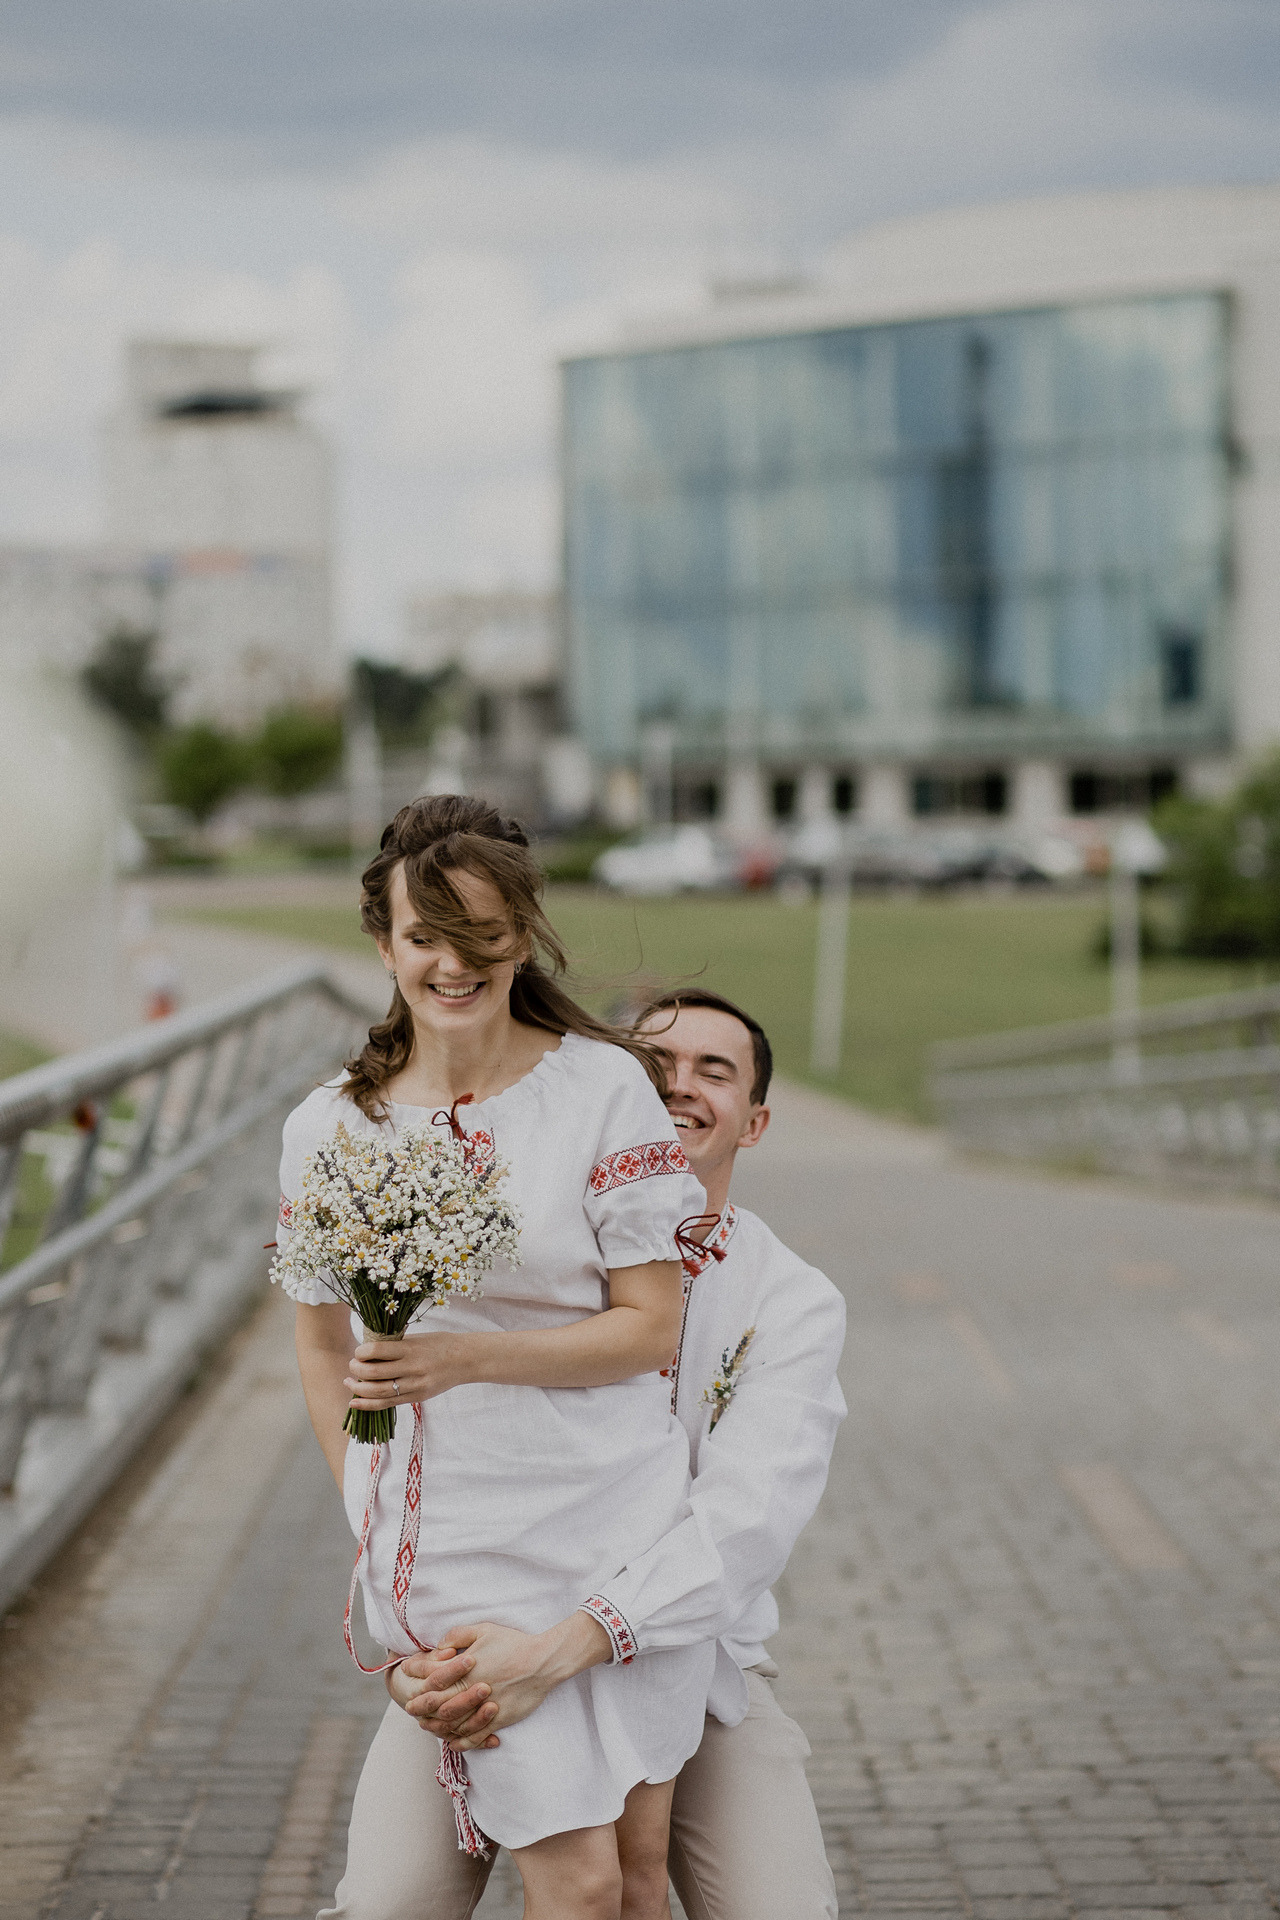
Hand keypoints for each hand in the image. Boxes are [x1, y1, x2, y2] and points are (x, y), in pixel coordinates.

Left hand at [345, 1331, 473, 1409]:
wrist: (466, 1360)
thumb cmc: (441, 1344)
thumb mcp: (418, 1338)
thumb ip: (395, 1345)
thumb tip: (367, 1351)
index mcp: (412, 1348)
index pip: (377, 1350)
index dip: (361, 1352)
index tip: (358, 1351)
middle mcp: (413, 1367)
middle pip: (374, 1373)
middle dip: (356, 1370)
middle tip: (351, 1366)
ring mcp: (415, 1385)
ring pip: (378, 1392)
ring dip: (358, 1389)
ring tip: (349, 1383)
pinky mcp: (417, 1397)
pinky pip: (388, 1403)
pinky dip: (368, 1404)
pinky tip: (355, 1401)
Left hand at [401, 1615, 613, 1750]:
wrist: (542, 1662)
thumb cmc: (513, 1643)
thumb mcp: (484, 1630)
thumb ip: (458, 1636)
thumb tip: (439, 1648)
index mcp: (467, 1670)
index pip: (434, 1679)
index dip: (417, 1680)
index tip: (407, 1680)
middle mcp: (472, 1691)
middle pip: (439, 1704)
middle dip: (421, 1706)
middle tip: (410, 1708)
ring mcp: (485, 1708)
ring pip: (454, 1723)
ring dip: (437, 1726)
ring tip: (426, 1725)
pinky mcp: (499, 1719)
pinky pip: (476, 1735)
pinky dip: (462, 1742)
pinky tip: (453, 1742)